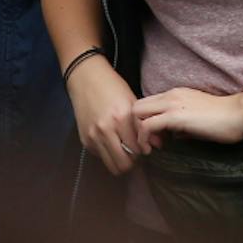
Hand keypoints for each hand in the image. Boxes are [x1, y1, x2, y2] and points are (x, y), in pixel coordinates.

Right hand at [65, 56, 148, 174]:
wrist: (84, 77)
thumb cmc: (111, 86)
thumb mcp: (132, 101)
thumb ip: (144, 125)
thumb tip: (157, 145)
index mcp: (121, 118)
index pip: (137, 150)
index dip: (144, 151)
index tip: (145, 147)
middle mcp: (105, 130)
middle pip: (124, 164)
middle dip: (133, 161)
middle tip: (135, 152)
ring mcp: (93, 135)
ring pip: (111, 165)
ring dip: (120, 160)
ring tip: (124, 150)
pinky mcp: (84, 139)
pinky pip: (101, 156)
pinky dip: (108, 153)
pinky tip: (110, 141)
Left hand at [134, 86, 242, 146]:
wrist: (239, 113)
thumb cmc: (224, 119)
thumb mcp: (196, 119)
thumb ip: (181, 124)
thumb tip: (173, 135)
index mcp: (174, 95)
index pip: (146, 103)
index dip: (145, 121)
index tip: (154, 137)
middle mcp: (169, 96)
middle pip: (136, 106)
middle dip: (136, 125)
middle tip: (149, 142)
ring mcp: (170, 104)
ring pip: (137, 112)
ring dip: (138, 131)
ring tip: (150, 146)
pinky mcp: (174, 116)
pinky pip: (148, 124)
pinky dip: (144, 137)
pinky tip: (153, 147)